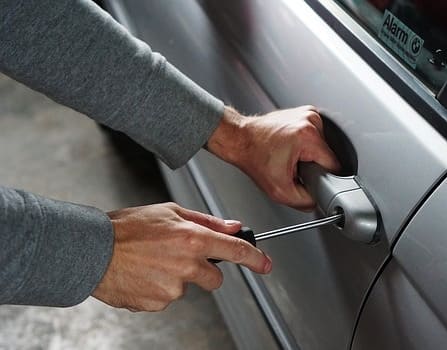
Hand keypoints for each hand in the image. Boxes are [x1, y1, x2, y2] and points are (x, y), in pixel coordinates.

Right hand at [92, 202, 270, 311]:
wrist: (91, 251)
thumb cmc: (126, 228)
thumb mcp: (169, 212)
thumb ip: (206, 221)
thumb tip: (232, 226)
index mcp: (192, 239)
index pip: (236, 251)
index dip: (255, 259)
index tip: (265, 264)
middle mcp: (186, 265)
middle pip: (215, 278)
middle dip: (204, 271)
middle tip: (179, 257)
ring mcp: (172, 288)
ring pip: (187, 288)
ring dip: (176, 278)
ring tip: (152, 262)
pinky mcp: (157, 303)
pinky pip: (167, 298)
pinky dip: (158, 289)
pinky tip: (143, 274)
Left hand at [207, 106, 340, 210]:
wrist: (240, 139)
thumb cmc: (254, 158)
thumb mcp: (280, 191)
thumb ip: (305, 201)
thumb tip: (318, 201)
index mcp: (308, 136)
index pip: (334, 165)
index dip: (323, 177)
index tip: (310, 179)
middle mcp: (310, 120)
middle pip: (328, 155)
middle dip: (314, 165)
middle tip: (294, 167)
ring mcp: (308, 114)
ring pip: (323, 146)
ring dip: (310, 154)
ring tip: (291, 156)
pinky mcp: (305, 112)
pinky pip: (316, 136)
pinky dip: (307, 144)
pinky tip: (292, 147)